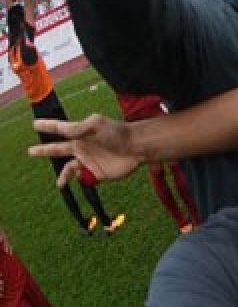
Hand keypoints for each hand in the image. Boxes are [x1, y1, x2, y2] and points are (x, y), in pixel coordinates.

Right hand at [28, 114, 142, 188]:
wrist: (137, 148)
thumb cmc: (118, 132)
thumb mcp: (97, 124)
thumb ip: (78, 128)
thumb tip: (63, 132)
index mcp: (80, 134)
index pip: (60, 129)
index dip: (48, 126)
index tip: (35, 124)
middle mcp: (82, 148)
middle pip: (58, 150)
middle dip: (44, 150)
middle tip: (30, 151)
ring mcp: (89, 161)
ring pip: (69, 169)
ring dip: (63, 175)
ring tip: (60, 182)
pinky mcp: (97, 174)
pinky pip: (82, 179)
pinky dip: (77, 181)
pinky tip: (77, 180)